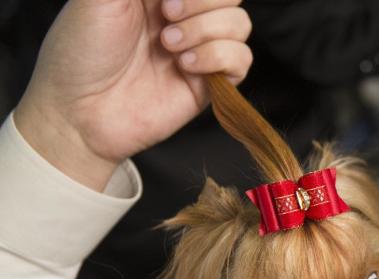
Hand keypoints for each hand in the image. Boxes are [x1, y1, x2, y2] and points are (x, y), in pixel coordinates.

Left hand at [15, 0, 252, 190]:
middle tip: (167, 16)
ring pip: (240, 24)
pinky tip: (186, 66)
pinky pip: (242, 60)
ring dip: (208, 30)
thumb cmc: (80, 52)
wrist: (80, 112)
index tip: (164, 0)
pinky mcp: (209, 83)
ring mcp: (198, 49)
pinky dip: (219, 57)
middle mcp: (183, 16)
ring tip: (170, 46)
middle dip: (203, 2)